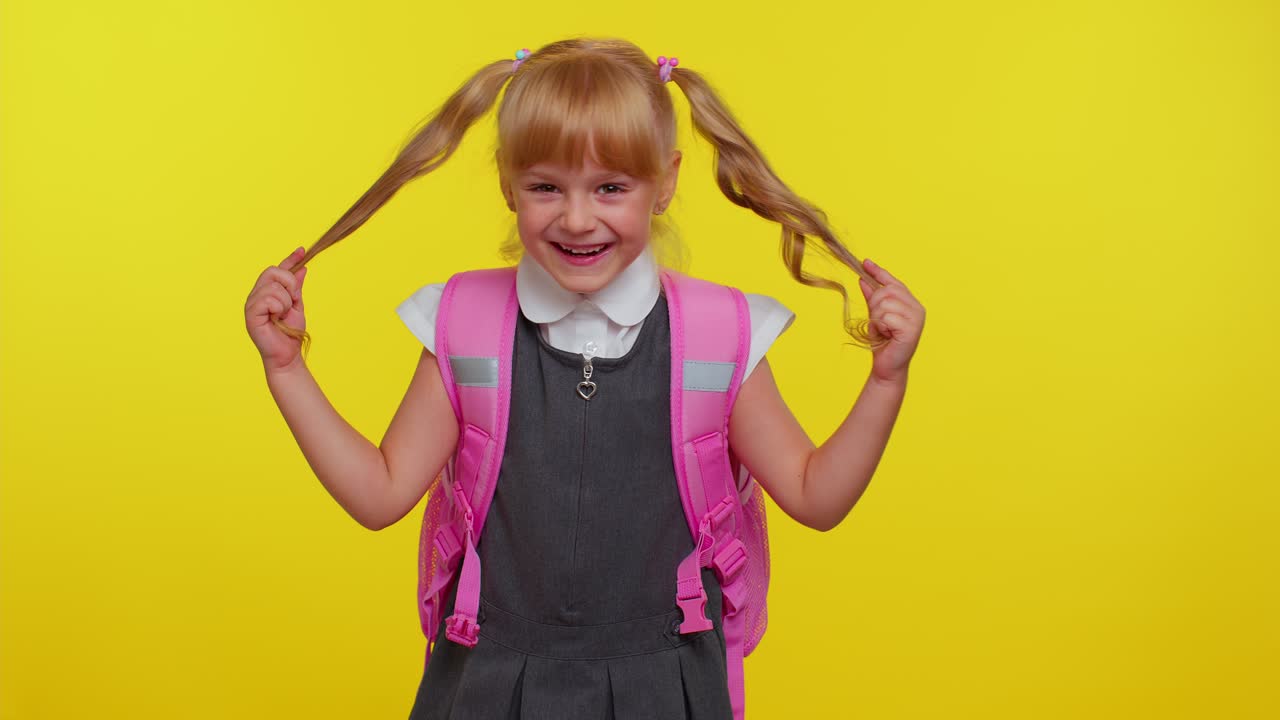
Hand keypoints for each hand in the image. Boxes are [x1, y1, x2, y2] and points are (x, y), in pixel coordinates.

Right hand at [245, 246, 308, 372]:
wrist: (288, 354)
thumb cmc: (290, 333)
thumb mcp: (297, 305)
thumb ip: (296, 287)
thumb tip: (302, 267)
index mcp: (266, 292)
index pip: (277, 270)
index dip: (290, 259)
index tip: (303, 250)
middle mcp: (256, 295)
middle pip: (273, 272)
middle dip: (290, 285)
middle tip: (293, 303)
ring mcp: (251, 304)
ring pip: (273, 286)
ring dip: (286, 302)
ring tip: (283, 316)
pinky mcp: (250, 314)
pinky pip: (268, 299)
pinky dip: (279, 308)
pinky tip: (277, 318)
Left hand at [857, 258, 924, 383]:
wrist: (887, 367)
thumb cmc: (882, 343)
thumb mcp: (875, 316)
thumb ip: (872, 297)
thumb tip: (863, 279)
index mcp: (910, 303)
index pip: (893, 282)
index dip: (878, 272)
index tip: (865, 262)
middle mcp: (917, 307)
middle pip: (886, 291)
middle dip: (874, 305)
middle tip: (877, 322)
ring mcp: (916, 318)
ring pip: (885, 303)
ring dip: (877, 318)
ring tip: (883, 330)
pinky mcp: (912, 329)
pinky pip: (887, 317)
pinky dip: (881, 326)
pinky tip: (887, 335)